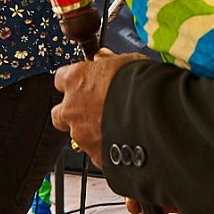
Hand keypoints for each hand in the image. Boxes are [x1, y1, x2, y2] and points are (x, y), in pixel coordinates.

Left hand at [51, 49, 142, 167]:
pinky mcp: (95, 155)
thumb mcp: (126, 62)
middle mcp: (72, 108)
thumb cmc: (140, 85)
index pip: (61, 78)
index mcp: (76, 79)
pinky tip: (122, 143)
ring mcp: (81, 134)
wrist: (153, 116)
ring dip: (91, 132)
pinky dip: (106, 149)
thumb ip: (109, 61)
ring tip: (115, 128)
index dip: (75, 81)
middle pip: (59, 113)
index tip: (85, 81)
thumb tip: (104, 58)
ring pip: (77, 135)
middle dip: (72, 112)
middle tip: (92, 109)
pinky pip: (96, 153)